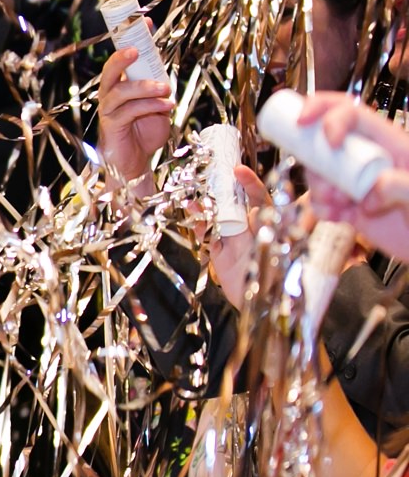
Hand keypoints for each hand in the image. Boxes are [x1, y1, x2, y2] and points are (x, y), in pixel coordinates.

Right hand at [96, 38, 173, 197]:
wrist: (137, 163)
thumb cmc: (144, 131)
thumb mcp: (156, 103)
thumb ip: (157, 87)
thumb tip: (165, 70)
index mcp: (120, 85)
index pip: (122, 58)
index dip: (131, 39)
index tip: (145, 22)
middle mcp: (110, 95)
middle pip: (109, 71)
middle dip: (121, 58)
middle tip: (137, 51)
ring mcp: (108, 110)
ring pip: (120, 91)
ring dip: (144, 87)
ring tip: (166, 88)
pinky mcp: (111, 126)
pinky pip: (127, 111)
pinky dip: (148, 106)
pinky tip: (165, 105)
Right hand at [209, 166, 272, 307]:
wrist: (264, 306)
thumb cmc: (281, 280)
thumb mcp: (284, 251)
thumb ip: (275, 232)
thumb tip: (259, 211)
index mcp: (270, 225)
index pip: (261, 198)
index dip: (251, 183)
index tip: (239, 170)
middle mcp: (251, 228)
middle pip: (236, 202)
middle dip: (224, 188)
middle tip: (212, 176)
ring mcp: (234, 238)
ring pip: (218, 215)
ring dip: (206, 205)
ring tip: (196, 200)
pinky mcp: (218, 252)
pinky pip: (207, 233)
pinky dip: (198, 222)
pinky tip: (191, 213)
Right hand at [293, 95, 408, 264]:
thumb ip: (402, 186)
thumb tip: (374, 186)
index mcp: (389, 144)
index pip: (351, 114)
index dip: (329, 116)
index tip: (325, 139)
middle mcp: (368, 159)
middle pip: (324, 140)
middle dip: (314, 158)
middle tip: (324, 182)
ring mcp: (356, 182)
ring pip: (318, 172)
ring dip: (318, 188)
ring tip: (338, 204)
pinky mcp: (349, 206)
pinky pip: (321, 201)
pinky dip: (321, 209)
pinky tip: (339, 218)